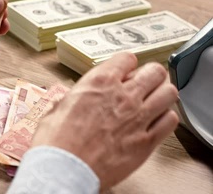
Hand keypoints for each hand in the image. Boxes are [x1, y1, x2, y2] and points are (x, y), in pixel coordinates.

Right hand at [31, 52, 178, 190]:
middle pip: (155, 71)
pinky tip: (155, 121)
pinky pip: (170, 121)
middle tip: (144, 82)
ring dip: (162, 94)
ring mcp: (138, 118)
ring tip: (153, 100)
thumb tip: (69, 101)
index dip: (126, 64)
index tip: (125, 69)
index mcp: (99, 83)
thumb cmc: (57, 141)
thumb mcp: (57, 109)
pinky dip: (165, 118)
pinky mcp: (147, 141)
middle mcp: (123, 96)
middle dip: (150, 75)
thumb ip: (71, 100)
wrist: (65, 168)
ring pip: (169, 93)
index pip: (126, 58)